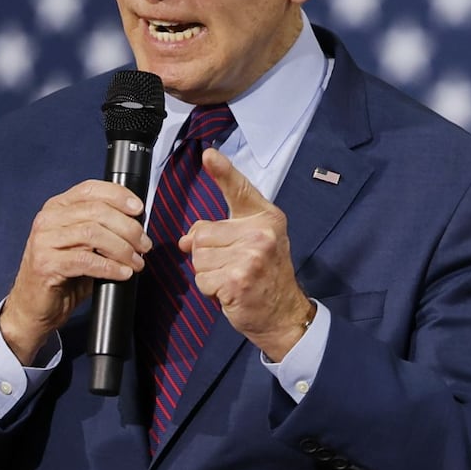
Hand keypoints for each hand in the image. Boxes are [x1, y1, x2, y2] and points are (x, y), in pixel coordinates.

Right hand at [0, 180, 151, 364]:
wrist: (33, 307)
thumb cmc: (62, 275)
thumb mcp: (82, 245)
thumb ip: (101, 229)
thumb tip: (136, 224)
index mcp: (57, 208)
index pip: (90, 189)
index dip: (118, 195)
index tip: (139, 210)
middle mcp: (48, 219)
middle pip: (96, 211)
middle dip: (128, 228)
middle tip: (144, 245)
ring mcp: (43, 241)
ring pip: (93, 234)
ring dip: (122, 248)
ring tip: (136, 262)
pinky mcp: (45, 265)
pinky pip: (85, 261)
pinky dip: (110, 266)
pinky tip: (123, 273)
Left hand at [181, 148, 315, 360]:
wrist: (284, 314)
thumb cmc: (266, 277)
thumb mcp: (251, 244)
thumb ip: (219, 232)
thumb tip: (186, 240)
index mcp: (265, 218)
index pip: (239, 189)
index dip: (223, 171)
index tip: (209, 155)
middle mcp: (261, 233)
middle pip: (201, 233)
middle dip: (207, 254)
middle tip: (232, 266)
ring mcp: (251, 256)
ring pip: (198, 257)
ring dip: (208, 273)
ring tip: (232, 278)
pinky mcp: (237, 279)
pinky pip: (202, 279)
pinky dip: (210, 290)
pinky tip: (230, 292)